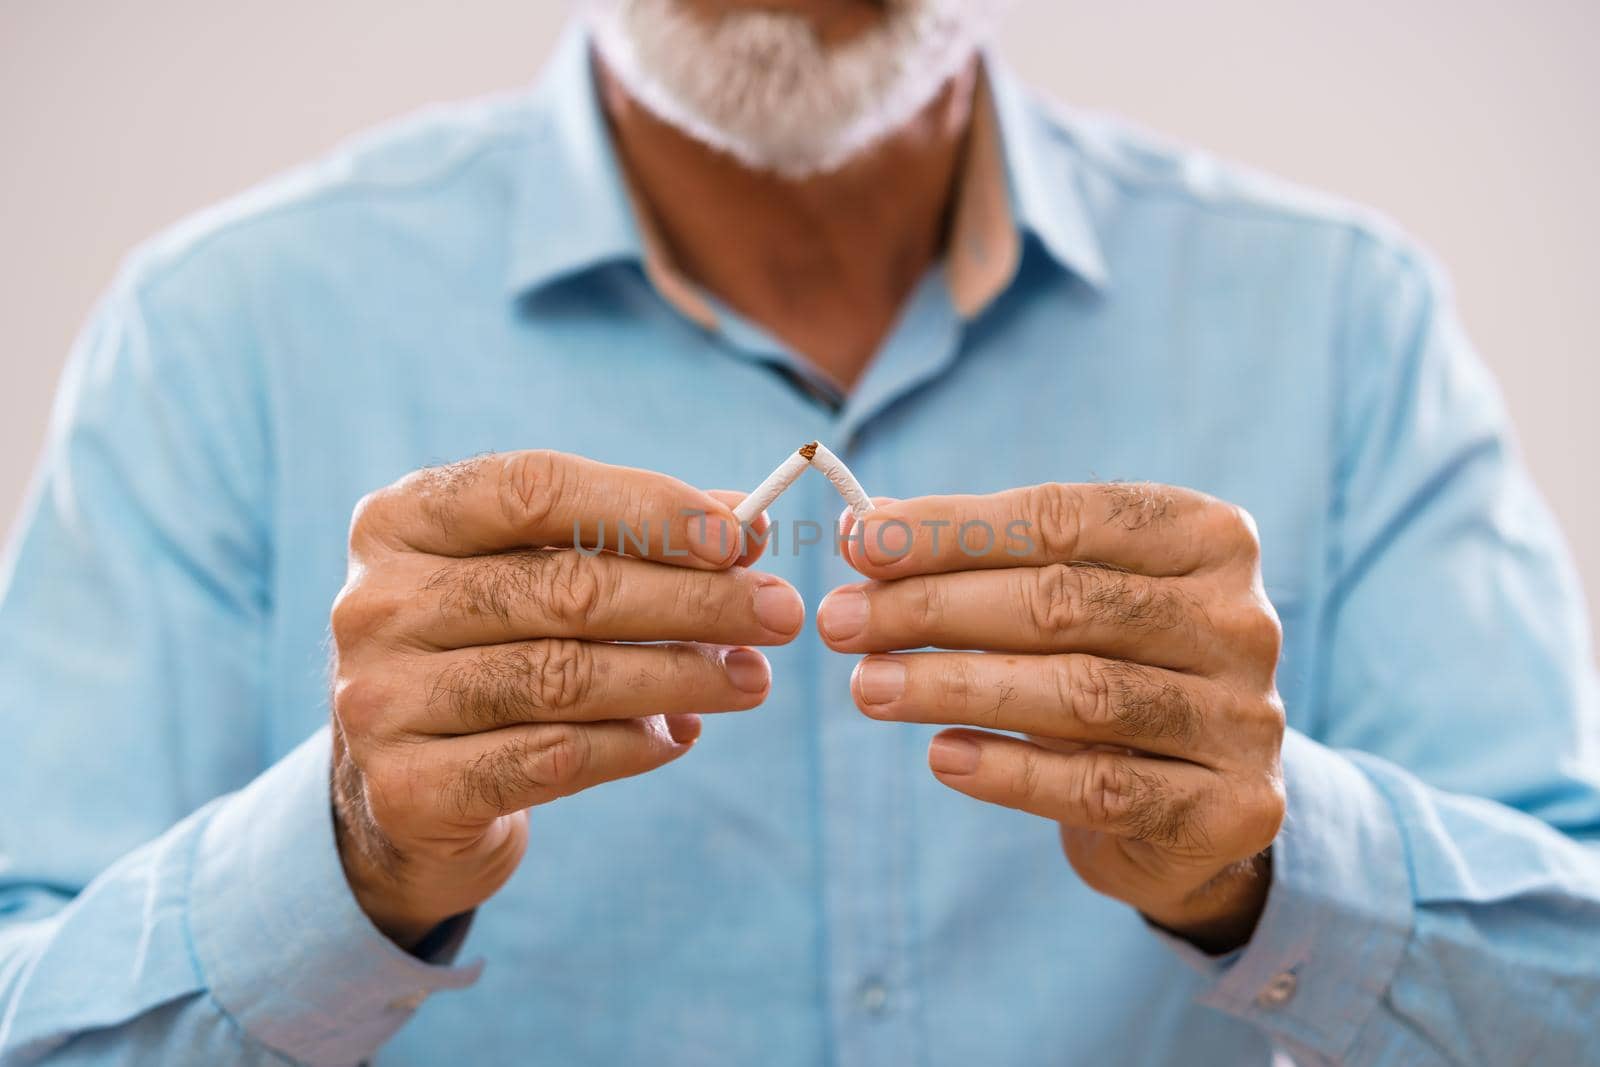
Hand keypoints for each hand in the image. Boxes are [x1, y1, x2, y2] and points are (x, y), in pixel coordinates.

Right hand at [329, 451, 803, 947]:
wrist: (406, 789)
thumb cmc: (494, 648)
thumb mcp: (538, 573)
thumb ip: (630, 541)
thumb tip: (749, 526)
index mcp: (402, 520)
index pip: (534, 489)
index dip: (646, 509)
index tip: (741, 538)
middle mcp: (375, 603)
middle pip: (564, 589)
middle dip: (692, 601)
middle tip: (778, 613)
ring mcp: (381, 700)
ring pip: (564, 678)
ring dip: (680, 676)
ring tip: (753, 678)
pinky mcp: (409, 791)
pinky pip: (553, 759)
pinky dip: (634, 744)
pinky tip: (683, 733)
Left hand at [819, 483, 1285, 953]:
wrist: (1192, 803)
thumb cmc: (1107, 668)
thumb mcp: (1062, 597)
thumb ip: (983, 559)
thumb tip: (866, 531)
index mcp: (1208, 537)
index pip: (1064, 517)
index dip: (952, 528)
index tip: (857, 542)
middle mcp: (1243, 619)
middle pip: (1064, 604)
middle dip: (934, 608)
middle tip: (841, 623)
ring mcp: (1248, 716)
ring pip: (1079, 694)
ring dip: (953, 687)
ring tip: (866, 688)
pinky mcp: (1235, 807)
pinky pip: (1099, 787)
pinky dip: (1008, 771)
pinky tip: (942, 757)